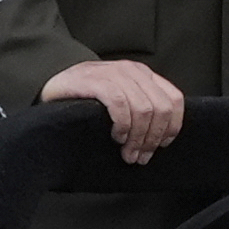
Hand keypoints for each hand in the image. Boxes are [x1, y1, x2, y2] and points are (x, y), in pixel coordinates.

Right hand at [43, 58, 186, 161]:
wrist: (55, 83)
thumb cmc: (89, 97)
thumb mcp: (122, 96)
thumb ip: (141, 106)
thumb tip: (162, 137)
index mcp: (143, 74)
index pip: (174, 99)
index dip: (172, 126)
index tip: (161, 145)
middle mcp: (133, 71)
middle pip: (160, 108)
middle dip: (153, 138)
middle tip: (140, 157)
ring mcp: (115, 74)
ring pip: (143, 110)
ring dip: (137, 138)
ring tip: (127, 153)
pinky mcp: (96, 81)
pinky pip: (120, 105)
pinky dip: (122, 125)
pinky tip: (116, 136)